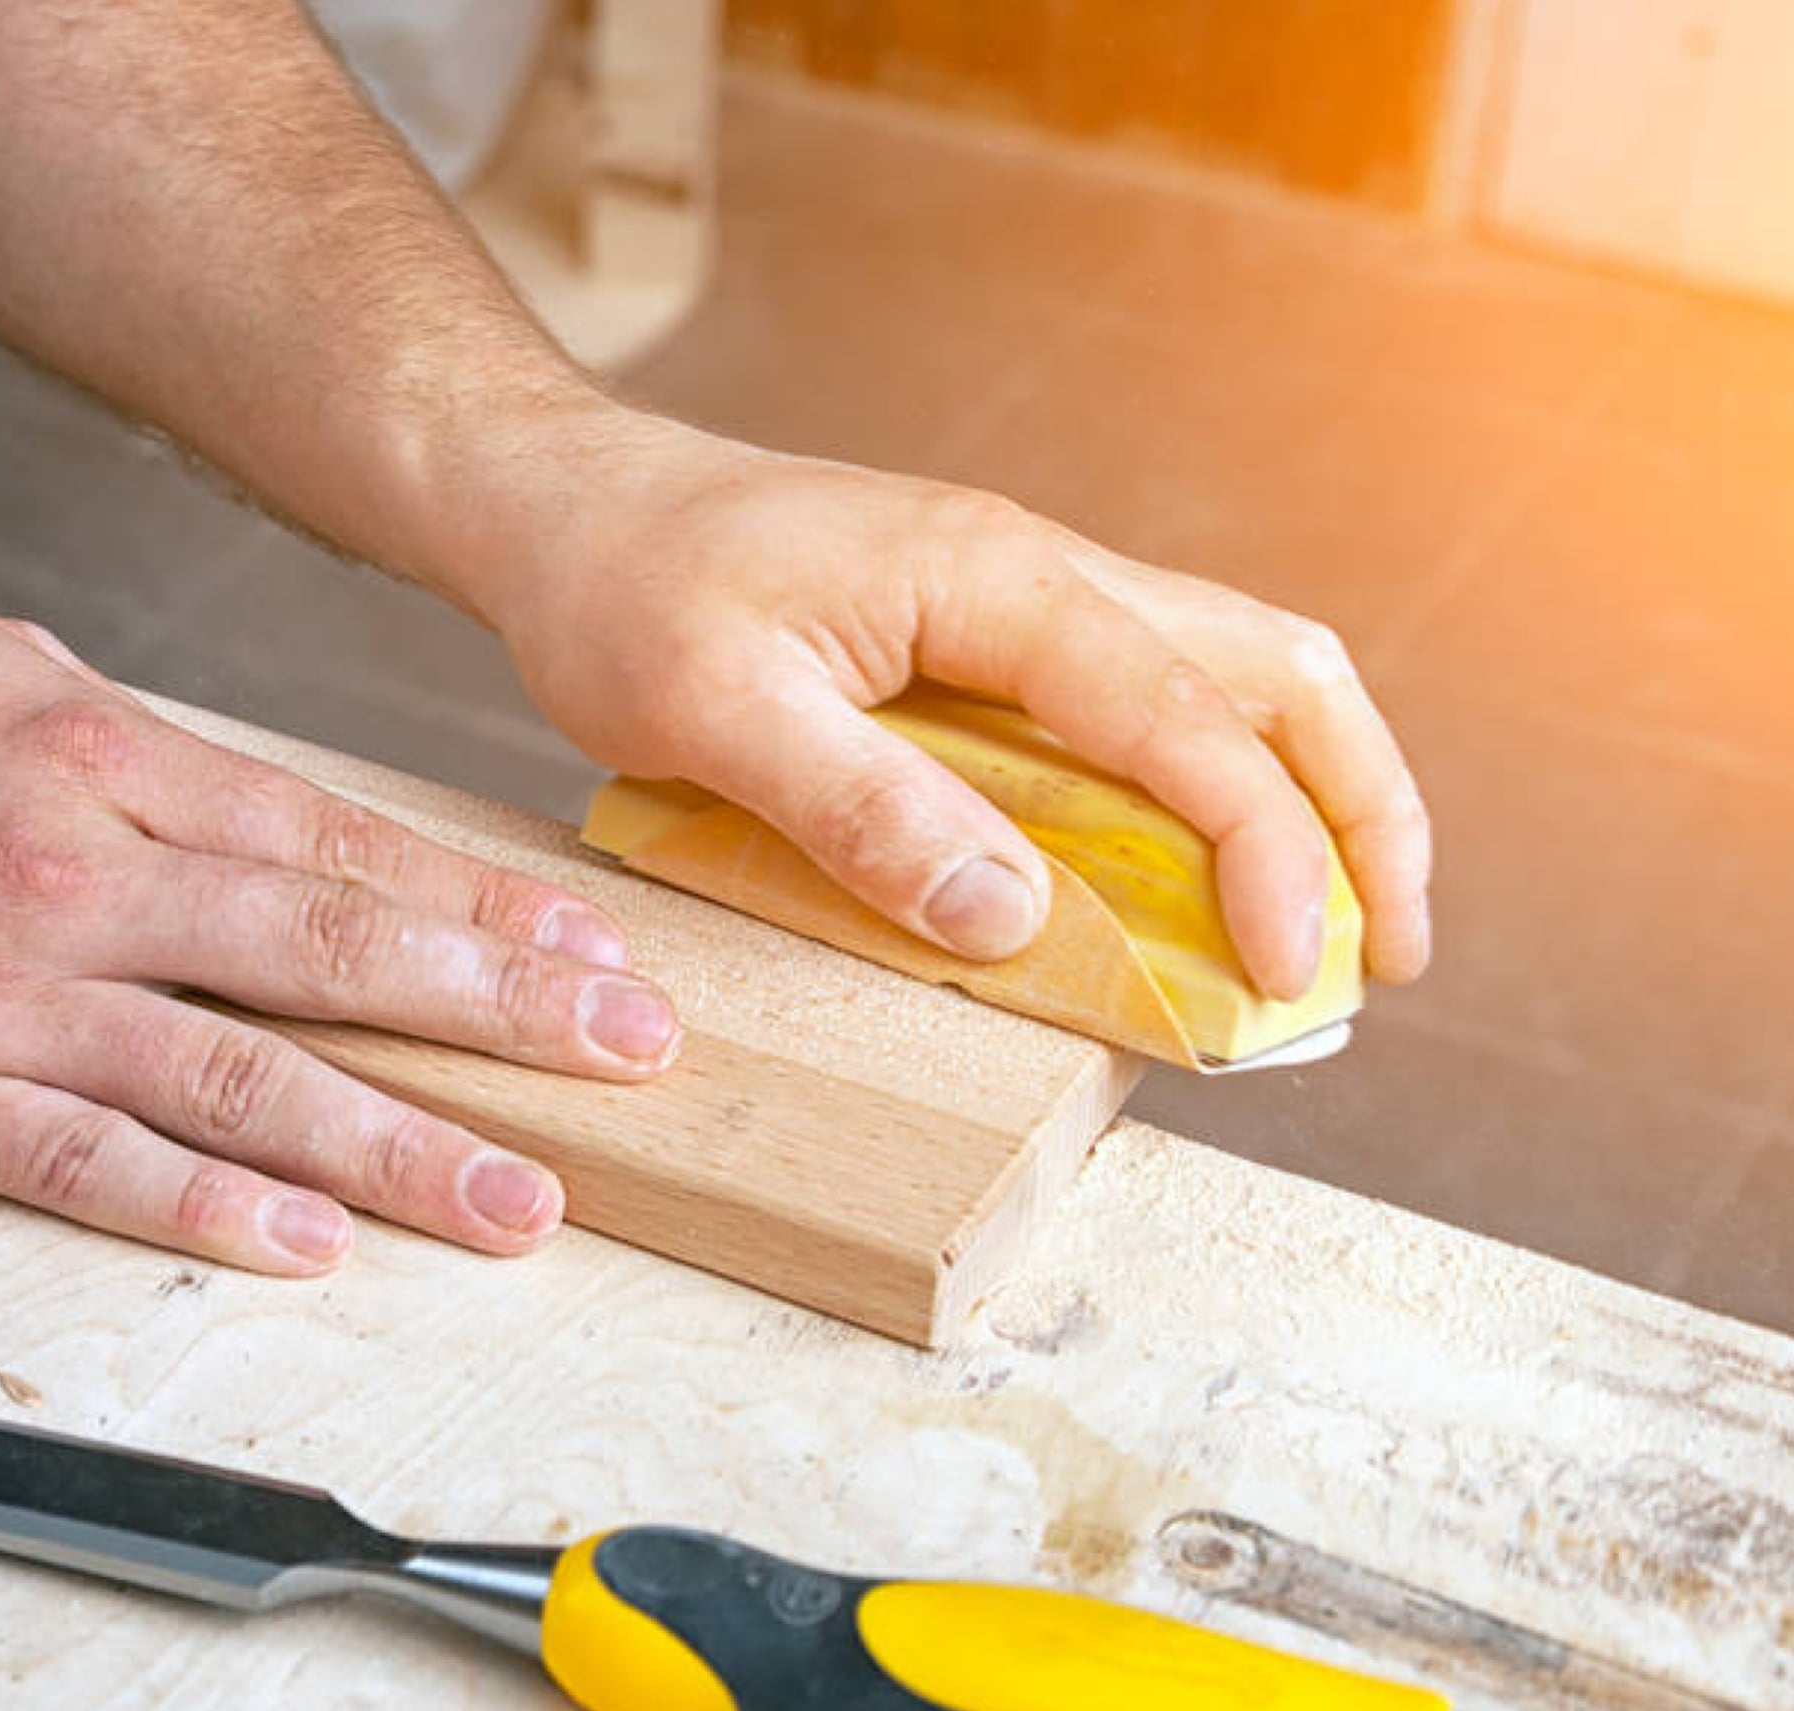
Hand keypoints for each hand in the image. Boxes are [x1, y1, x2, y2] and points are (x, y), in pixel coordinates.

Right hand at [0, 607, 679, 1271]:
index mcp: (97, 754)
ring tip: (518, 1200)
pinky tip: (305, 1247)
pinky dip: (196, 1209)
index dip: (478, 910)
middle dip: (498, 1015)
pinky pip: (78, 1162)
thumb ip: (141, 751)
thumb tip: (278, 820)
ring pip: (230, 1078)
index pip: (333, 844)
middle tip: (631, 1065)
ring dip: (392, 1145)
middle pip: (324, 953)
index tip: (594, 959)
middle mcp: (67, 870)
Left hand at [456, 407, 1431, 998]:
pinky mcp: (986, 634)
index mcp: (996, 579)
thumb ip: (860, 811)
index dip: (1264, 853)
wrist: (559, 504)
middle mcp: (1038, 571)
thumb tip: (1015, 917)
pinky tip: (1189, 874)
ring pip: (1231, 675)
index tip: (1287, 976)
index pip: (1186, 721)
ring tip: (1327, 927)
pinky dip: (1207, 784)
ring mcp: (1020, 597)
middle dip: (1360, 811)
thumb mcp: (711, 712)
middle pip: (1275, 673)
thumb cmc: (619, 590)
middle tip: (1381, 955)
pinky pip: (1142, 700)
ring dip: (1303, 794)